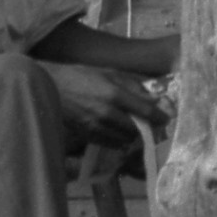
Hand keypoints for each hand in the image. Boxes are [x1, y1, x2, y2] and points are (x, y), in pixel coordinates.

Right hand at [43, 58, 163, 137]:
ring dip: (132, 135)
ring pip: (125, 139)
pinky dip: (118, 140)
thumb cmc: (81, 75)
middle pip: (137, 129)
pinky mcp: (87, 135)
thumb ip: (133, 85)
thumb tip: (154, 97)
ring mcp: (96, 127)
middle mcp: (107, 113)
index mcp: (115, 94)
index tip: (166, 119)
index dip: (160, 118)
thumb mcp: (109, 72)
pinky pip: (111, 143)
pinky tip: (118, 132)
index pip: (146, 111)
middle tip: (150, 124)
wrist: (50, 87)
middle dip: (146, 128)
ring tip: (133, 127)